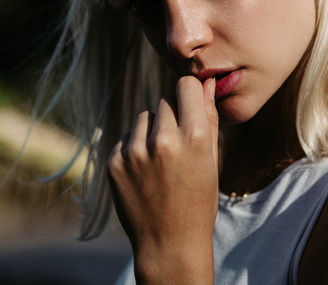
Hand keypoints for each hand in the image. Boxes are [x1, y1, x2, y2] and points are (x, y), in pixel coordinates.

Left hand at [107, 76, 218, 283]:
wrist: (169, 244)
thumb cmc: (199, 202)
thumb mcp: (212, 161)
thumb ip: (209, 118)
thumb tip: (208, 82)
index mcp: (194, 138)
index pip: (186, 86)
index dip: (189, 93)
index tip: (190, 104)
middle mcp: (163, 140)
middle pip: (165, 102)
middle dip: (173, 116)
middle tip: (179, 146)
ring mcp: (135, 152)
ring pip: (144, 117)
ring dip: (152, 131)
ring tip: (161, 161)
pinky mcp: (115, 162)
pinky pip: (127, 137)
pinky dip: (135, 148)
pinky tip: (145, 173)